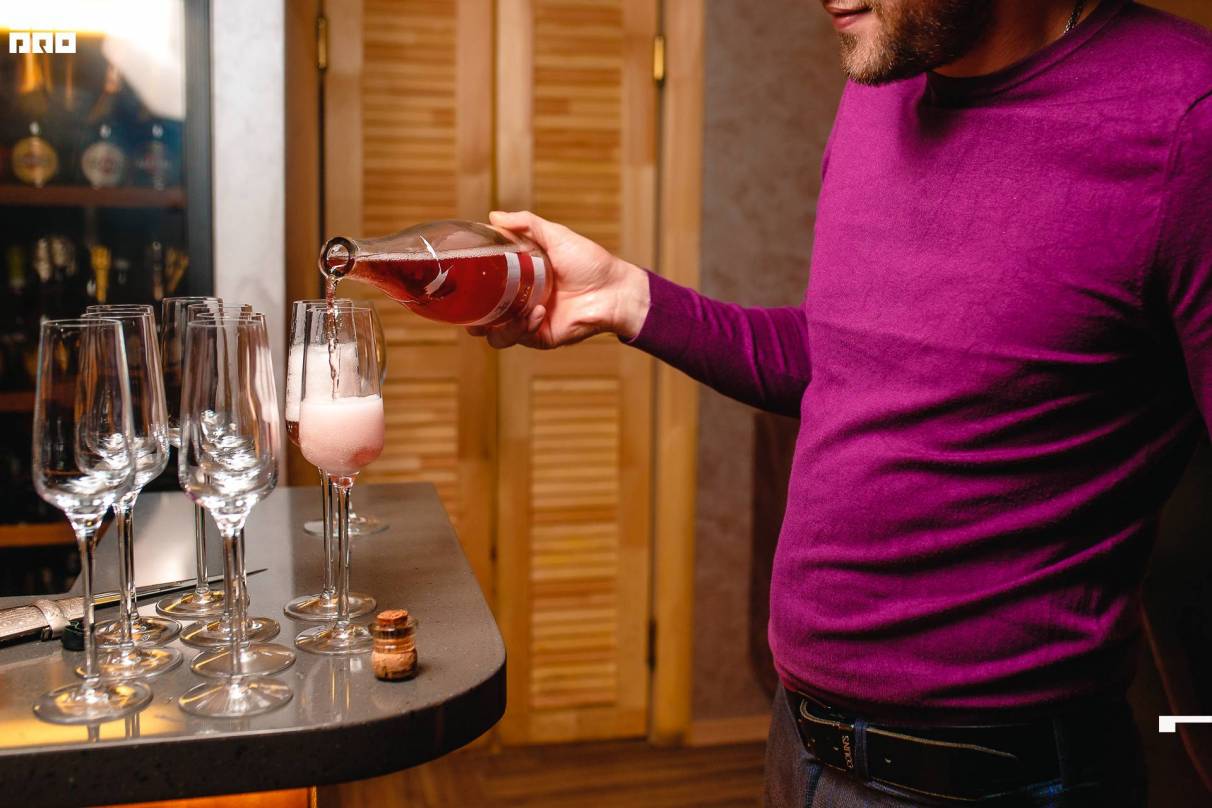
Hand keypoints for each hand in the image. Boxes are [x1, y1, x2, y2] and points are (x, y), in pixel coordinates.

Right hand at [467, 211, 649, 348]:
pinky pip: (522, 338)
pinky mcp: (544, 337)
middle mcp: (522, 303)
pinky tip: (536, 312)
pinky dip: (524, 326)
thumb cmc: (590, 262)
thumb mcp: (555, 236)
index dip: (470, 291)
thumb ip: (525, 224)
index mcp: (520, 281)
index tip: (458, 283)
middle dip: (472, 321)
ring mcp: (531, 322)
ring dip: (499, 326)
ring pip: (498, 336)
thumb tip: (493, 216)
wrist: (615, 289)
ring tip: (514, 312)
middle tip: (467, 312)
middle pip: (485, 319)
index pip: (486, 290)